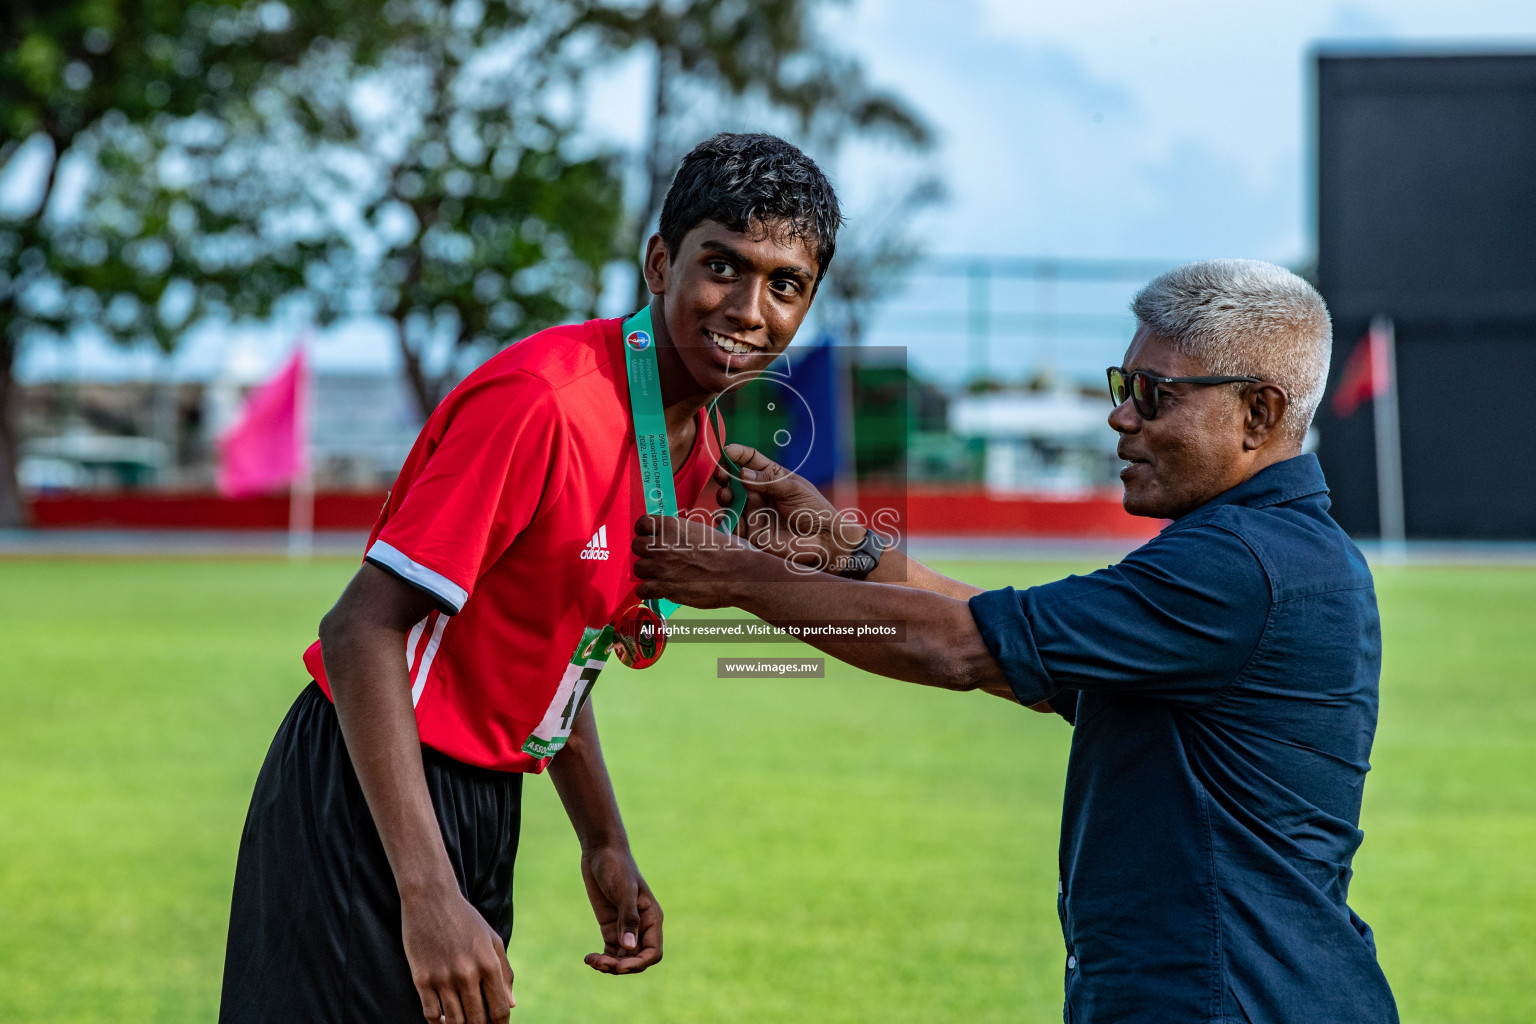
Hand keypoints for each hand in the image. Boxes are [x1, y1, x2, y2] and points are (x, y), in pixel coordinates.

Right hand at [401, 888, 514, 1023]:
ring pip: (455, 1022)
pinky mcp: (422, 979)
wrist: (430, 899)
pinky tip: (444, 1021)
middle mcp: (467, 974)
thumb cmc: (465, 919)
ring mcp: (443, 978)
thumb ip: (504, 972)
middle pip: (478, 1020)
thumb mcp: (492, 940)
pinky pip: (431, 1015)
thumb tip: (511, 1005)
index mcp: (488, 964)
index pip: (500, 1009)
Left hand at [580, 844, 663, 974]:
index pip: (653, 952)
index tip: (619, 965)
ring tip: (592, 961)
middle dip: (620, 966)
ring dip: (609, 965)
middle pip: (637, 959)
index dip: (638, 963)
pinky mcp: (610, 927)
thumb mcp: (623, 891)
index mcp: (651, 918)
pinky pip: (610, 951)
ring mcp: (625, 928)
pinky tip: (588, 958)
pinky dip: (601, 958)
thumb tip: (629, 947)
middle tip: (600, 963)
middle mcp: (641, 926)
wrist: (601, 851)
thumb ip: (628, 919)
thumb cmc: (617, 866)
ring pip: (622, 958)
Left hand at [632, 512, 759, 607]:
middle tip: (655, 558)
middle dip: (644, 552)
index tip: (648, 536)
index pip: (642, 523)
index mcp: (673, 526)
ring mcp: (662, 567)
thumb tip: (671, 537)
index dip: (644, 531)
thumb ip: (681, 533)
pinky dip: (648, 591)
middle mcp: (663, 545)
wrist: (737, 574)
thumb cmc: (726, 552)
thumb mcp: (701, 531)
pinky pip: (642, 590)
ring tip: (659, 575)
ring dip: (647, 572)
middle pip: (636, 546)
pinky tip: (657, 590)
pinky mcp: (665, 588)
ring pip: (638, 568)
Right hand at [715, 444, 865, 570]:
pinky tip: (724, 515)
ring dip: (723, 495)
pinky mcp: (751, 531)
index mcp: (772, 476)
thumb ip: (767, 481)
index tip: (725, 451)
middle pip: (734, 478)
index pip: (750, 459)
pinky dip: (723, 518)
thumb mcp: (794, 489)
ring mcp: (753, 511)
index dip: (737, 453)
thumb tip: (742, 473)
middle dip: (724, 474)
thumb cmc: (814, 510)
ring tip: (727, 495)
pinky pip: (731, 523)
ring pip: (729, 500)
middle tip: (722, 475)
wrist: (823, 541)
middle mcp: (759, 492)